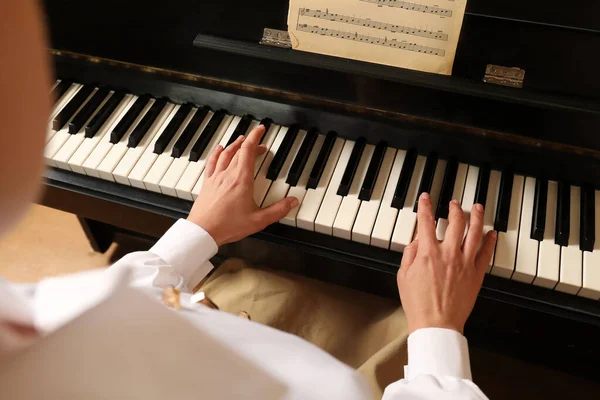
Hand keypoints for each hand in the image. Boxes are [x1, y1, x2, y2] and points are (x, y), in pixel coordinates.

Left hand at [187, 125, 298, 245]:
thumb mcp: (258, 220)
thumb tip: (292, 202)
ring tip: (240, 140)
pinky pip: (212, 162)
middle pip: (239, 151)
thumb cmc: (228, 226)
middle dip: (250, 143)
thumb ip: (277, 210)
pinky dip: (217, 153)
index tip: (260, 130)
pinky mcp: (207, 183)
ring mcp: (216, 178)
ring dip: (234, 145)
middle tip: (259, 143)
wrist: (203, 231)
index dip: (255, 137)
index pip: (248, 150)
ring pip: (225, 154)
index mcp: (241, 180)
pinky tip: (219, 149)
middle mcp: (228, 174)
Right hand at [397, 193, 496, 333]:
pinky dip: (490, 241)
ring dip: (476, 217)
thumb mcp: (403, 276)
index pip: (427, 222)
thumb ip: (409, 254)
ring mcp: (465, 263)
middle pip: (455, 222)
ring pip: (475, 232)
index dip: (425, 206)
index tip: (426, 198)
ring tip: (477, 208)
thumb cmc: (418, 303)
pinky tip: (491, 233)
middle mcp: (449, 254)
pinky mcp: (476, 274)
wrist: (436, 324)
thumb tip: (416, 242)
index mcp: (428, 253)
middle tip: (454, 204)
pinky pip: (486, 253)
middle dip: (454, 209)